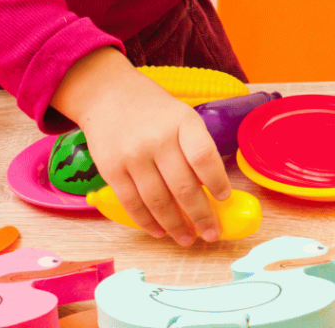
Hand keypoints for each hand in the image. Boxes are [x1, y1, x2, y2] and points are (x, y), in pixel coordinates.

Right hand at [50, 48, 230, 245]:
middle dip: (200, 215)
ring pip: (158, 201)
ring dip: (175, 226)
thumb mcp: (182, 116)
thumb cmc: (155, 110)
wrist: (110, 96)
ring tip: (188, 239)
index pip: (204, 156)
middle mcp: (158, 139)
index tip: (224, 199)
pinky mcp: (111, 170)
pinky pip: (132, 203)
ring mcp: (133, 156)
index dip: (216, 181)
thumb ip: (195, 147)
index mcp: (182, 122)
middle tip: (212, 233)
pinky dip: (147, 222)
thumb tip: (210, 189)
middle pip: (183, 185)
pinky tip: (160, 231)